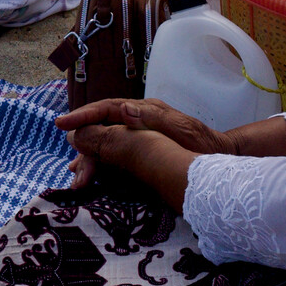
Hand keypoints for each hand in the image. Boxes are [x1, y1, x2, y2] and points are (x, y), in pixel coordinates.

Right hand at [56, 98, 231, 196]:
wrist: (223, 159)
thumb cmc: (204, 145)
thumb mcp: (179, 129)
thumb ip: (151, 118)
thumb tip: (123, 109)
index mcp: (143, 111)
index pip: (105, 109)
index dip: (82, 117)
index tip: (63, 125)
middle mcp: (137, 120)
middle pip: (101, 130)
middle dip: (85, 149)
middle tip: (74, 171)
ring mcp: (138, 136)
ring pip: (105, 144)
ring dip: (90, 159)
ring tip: (76, 176)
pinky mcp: (141, 152)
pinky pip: (114, 156)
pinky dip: (101, 165)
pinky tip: (90, 176)